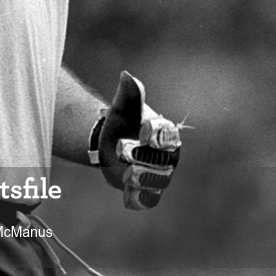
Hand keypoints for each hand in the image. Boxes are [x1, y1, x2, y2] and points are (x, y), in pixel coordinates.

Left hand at [97, 71, 180, 209]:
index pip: (167, 135)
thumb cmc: (121, 121)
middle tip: (123, 150)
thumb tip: (126, 76)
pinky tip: (128, 193)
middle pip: (163, 162)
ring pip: (158, 183)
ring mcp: (158, 175)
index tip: (141, 130)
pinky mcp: (146, 190)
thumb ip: (128, 94)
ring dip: (143, 179)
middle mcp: (167, 156)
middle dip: (144, 158)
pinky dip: (139, 198)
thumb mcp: (123, 107)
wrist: (108, 141)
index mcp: (165, 133)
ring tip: (127, 174)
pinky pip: (148, 200)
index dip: (156, 134)